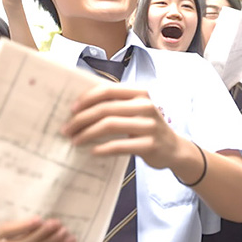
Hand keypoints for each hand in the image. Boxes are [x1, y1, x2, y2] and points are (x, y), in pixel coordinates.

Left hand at [61, 84, 177, 169]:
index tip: (71, 109)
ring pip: (109, 125)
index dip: (86, 99)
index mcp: (139, 93)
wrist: (173, 148)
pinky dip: (102, 148)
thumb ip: (115, 104)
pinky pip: (119, 145)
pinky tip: (92, 151)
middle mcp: (145, 106)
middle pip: (105, 108)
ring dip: (87, 133)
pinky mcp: (149, 145)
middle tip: (67, 129)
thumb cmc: (147, 127)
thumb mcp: (136, 110)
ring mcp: (149, 125)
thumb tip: (80, 107)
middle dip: (81, 119)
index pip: (107, 90)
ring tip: (75, 141)